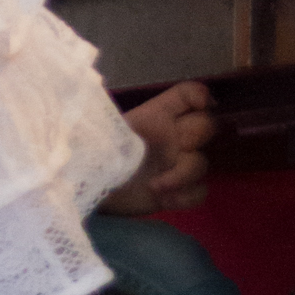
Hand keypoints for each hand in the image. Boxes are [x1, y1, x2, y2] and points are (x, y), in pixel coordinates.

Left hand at [99, 78, 214, 214]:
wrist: (87, 190)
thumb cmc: (94, 155)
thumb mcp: (102, 130)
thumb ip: (117, 117)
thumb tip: (135, 101)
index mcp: (156, 116)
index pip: (186, 96)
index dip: (199, 95)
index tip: (203, 104)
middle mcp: (172, 137)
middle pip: (206, 125)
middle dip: (196, 136)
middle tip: (175, 149)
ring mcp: (175, 165)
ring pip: (202, 163)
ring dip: (183, 174)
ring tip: (156, 186)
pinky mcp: (175, 192)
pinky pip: (199, 192)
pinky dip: (187, 196)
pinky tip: (166, 200)